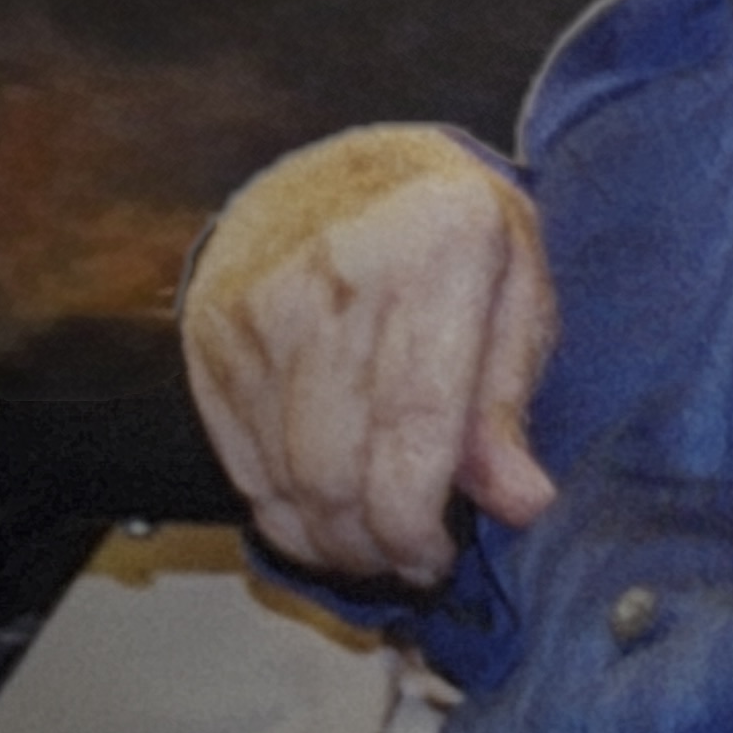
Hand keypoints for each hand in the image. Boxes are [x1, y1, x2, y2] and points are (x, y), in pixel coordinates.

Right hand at [180, 127, 556, 588]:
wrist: (342, 171)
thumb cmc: (447, 236)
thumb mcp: (518, 291)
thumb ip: (511, 401)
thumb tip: (521, 502)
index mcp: (433, 252)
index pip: (413, 430)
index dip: (419, 523)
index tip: (438, 557)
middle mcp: (333, 275)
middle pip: (336, 472)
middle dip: (376, 548)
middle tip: (409, 560)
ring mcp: (258, 308)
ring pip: (285, 483)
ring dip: (331, 542)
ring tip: (373, 542)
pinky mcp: (211, 339)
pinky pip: (243, 468)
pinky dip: (284, 514)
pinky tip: (325, 512)